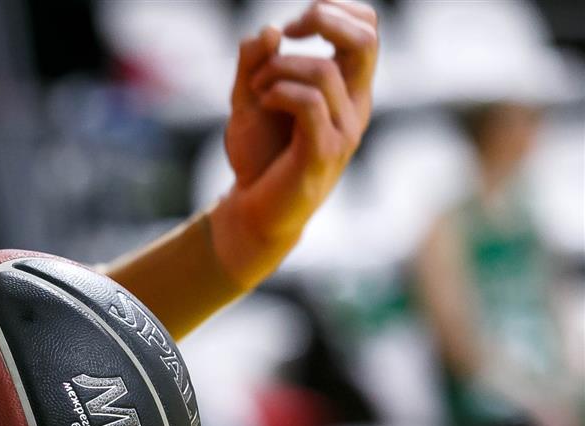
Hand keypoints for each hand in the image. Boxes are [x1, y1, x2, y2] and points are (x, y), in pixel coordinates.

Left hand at [211, 0, 378, 288]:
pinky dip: (279, 92)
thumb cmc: (258, 159)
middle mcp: (354, 106)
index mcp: (346, 89)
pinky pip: (310, 103)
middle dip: (324, 19)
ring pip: (323, 71)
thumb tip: (269, 30)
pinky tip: (262, 102)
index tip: (294, 26)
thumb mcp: (250, 101)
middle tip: (286, 33)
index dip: (336, 10)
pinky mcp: (323, 152)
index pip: (368, 29)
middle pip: (367, 39)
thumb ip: (255, 64)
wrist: (252, 213)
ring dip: (278, 69)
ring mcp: (343, 130)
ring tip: (256, 89)